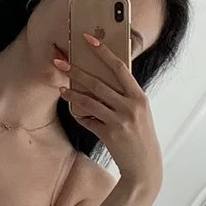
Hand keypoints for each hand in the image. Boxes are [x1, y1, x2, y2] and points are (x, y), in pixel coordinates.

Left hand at [65, 29, 163, 193]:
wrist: (144, 165)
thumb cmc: (140, 135)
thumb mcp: (140, 111)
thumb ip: (126, 96)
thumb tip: (103, 79)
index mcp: (139, 96)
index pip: (120, 67)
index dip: (103, 51)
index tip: (88, 39)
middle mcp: (131, 106)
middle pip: (98, 83)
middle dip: (77, 71)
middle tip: (60, 62)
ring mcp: (119, 120)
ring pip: (89, 101)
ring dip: (72, 93)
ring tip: (61, 87)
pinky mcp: (109, 134)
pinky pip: (88, 120)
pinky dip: (79, 114)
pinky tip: (73, 109)